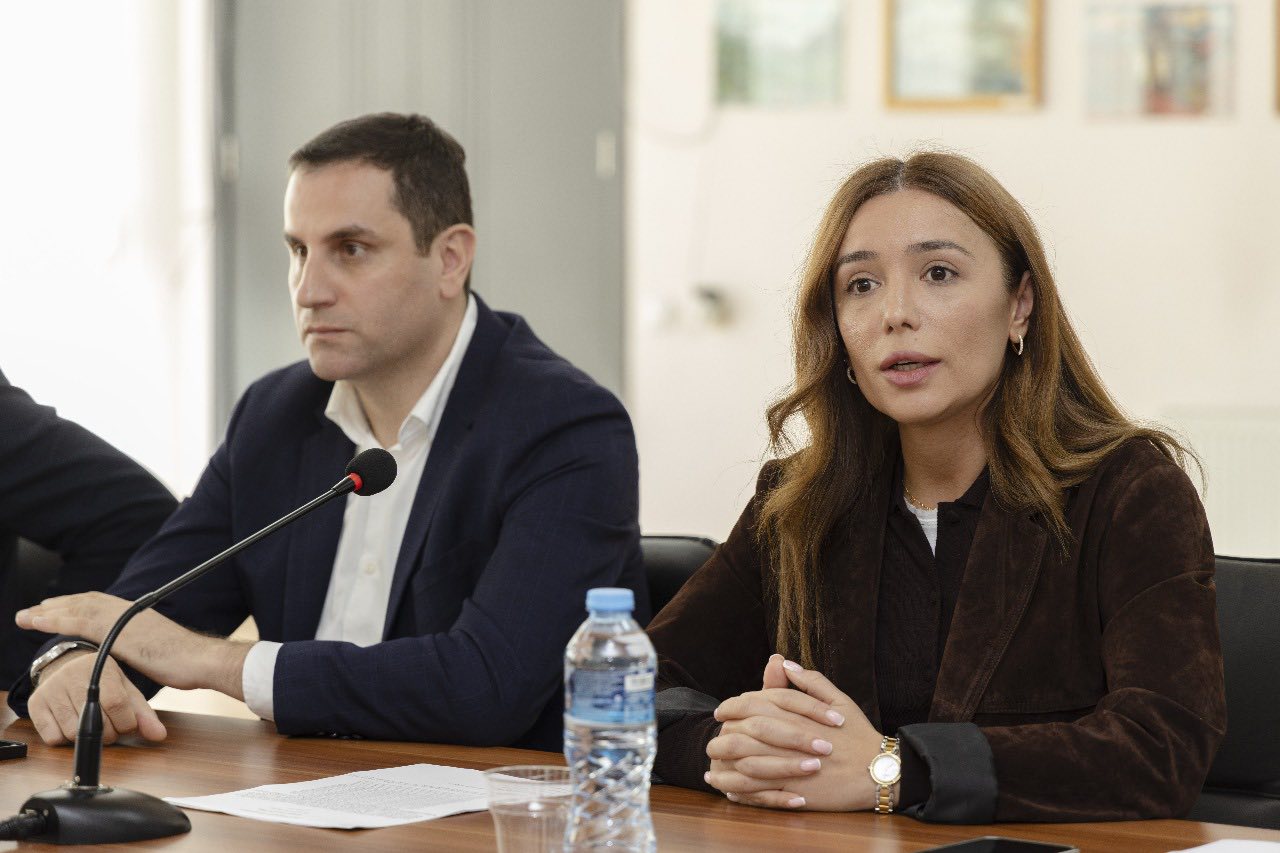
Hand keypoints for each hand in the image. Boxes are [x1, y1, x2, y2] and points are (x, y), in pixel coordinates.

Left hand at [16, 592, 249, 696]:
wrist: (202, 660)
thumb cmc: (188, 661)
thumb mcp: (160, 649)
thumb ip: (143, 646)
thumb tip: (137, 652)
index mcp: (138, 614)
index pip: (101, 604)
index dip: (77, 604)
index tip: (57, 607)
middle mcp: (129, 610)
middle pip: (86, 602)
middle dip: (59, 605)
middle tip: (34, 610)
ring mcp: (123, 619)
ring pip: (78, 609)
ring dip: (49, 611)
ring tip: (27, 615)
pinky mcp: (118, 631)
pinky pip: (79, 622)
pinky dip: (56, 620)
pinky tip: (40, 621)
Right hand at [28, 651, 166, 745]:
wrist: (68, 665)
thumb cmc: (103, 681)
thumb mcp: (126, 689)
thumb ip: (143, 713)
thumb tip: (159, 736)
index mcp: (100, 668)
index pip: (116, 704)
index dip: (125, 723)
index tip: (127, 725)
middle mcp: (72, 676)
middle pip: (94, 722)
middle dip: (108, 733)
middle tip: (110, 726)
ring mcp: (51, 689)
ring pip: (73, 733)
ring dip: (87, 738)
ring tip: (92, 724)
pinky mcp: (35, 704)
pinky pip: (52, 737)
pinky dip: (65, 739)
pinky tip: (72, 724)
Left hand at [706, 656, 884, 810]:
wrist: (880, 771)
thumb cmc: (859, 735)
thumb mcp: (839, 700)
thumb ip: (810, 681)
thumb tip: (784, 663)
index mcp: (798, 714)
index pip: (755, 704)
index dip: (733, 707)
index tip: (721, 711)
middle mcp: (790, 738)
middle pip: (745, 733)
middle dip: (723, 737)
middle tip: (712, 739)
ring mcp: (792, 766)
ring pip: (748, 764)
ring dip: (726, 765)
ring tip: (712, 767)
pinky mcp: (796, 791)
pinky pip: (761, 791)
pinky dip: (742, 790)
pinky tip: (731, 789)